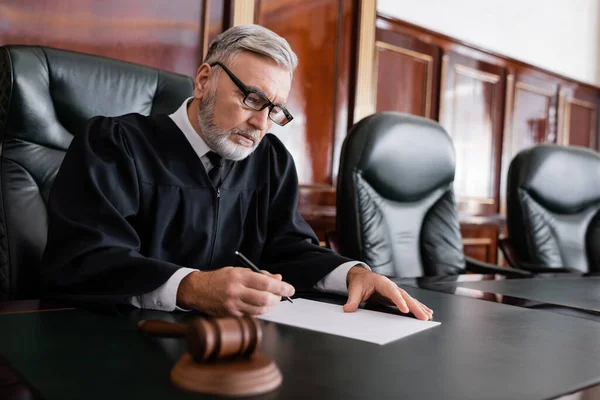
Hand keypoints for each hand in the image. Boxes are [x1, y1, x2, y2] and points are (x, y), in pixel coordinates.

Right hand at [176, 267, 294, 315]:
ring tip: (272, 301)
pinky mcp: (230, 315)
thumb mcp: (238, 270)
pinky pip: (251, 315)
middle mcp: (236, 291)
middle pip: (265, 299)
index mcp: (239, 276)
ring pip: (259, 309)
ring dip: (270, 306)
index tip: (290, 289)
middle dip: (278, 299)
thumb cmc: (219, 278)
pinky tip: (260, 306)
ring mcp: (232, 305)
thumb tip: (278, 278)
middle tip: (282, 296)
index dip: (281, 287)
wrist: (197, 290)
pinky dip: (259, 311)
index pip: (266, 283)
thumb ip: (259, 275)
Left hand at [343, 266, 432, 320]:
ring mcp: (396, 291)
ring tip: (428, 317)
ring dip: (419, 308)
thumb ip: (352, 300)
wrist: (362, 276)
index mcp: (382, 282)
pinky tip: (427, 312)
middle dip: (415, 307)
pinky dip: (418, 307)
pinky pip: (409, 301)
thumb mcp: (354, 290)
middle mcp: (392, 286)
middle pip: (405, 296)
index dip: (399, 300)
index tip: (405, 309)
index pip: (392, 291)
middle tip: (423, 317)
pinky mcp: (397, 296)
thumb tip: (348, 309)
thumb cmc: (359, 282)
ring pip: (410, 299)